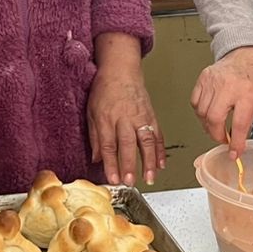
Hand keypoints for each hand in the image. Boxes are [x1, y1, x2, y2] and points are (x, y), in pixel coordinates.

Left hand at [86, 64, 164, 186]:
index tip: (113, 178)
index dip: (111, 163)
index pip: (108, 145)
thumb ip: (94, 137)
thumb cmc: (104, 90)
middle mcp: (124, 118)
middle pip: (127, 144)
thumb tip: (96, 159)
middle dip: (129, 165)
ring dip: (149, 161)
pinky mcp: (151, 116)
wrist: (121, 70)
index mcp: (106, 118)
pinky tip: (161, 164)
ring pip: (146, 141)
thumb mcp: (91, 112)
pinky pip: (158, 135)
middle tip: (130, 181)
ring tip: (150, 177)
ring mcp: (140, 117)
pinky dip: (160, 150)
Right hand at [191, 47, 252, 156]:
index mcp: (247, 92)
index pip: (240, 123)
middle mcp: (228, 86)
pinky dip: (200, 112)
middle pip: (214, 119)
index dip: (236, 142)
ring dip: (207, 125)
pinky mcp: (203, 79)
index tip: (234, 152)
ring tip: (216, 126)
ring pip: (202, 112)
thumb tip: (239, 137)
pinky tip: (208, 113)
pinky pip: (195, 101)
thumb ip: (249, 117)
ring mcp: (212, 81)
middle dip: (216, 135)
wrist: (245, 51)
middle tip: (222, 139)